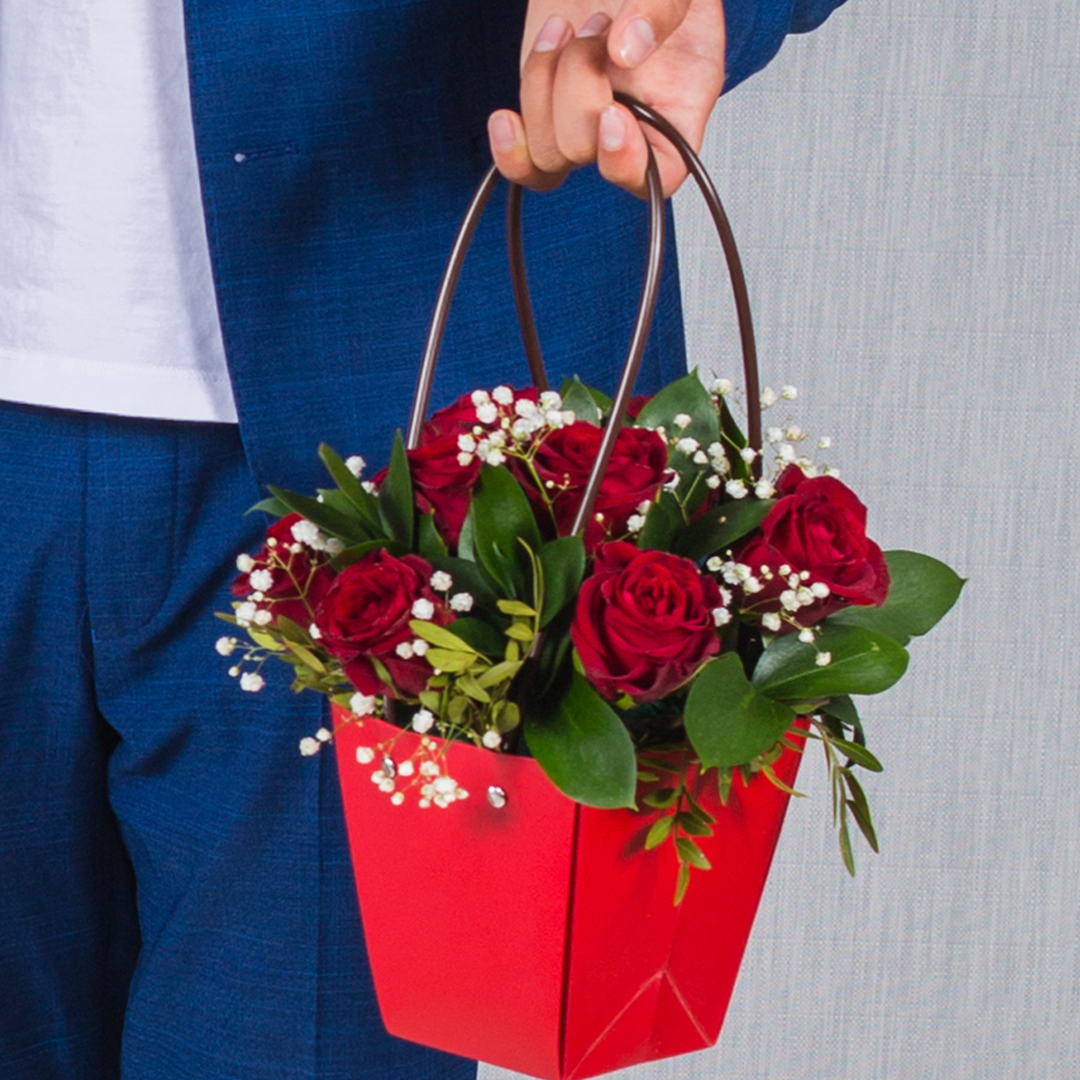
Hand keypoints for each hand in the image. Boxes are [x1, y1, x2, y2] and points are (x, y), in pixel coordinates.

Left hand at [487, 1, 724, 196]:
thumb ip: (661, 9)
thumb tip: (626, 48)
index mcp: (678, 111)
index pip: (661, 175)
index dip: (627, 160)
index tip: (612, 112)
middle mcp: (631, 131)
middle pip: (584, 151)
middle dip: (578, 82)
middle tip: (597, 31)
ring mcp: (586, 130)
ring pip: (548, 152)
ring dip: (545, 83)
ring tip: (569, 31)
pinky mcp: (549, 122)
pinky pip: (524, 164)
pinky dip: (512, 144)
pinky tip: (505, 120)